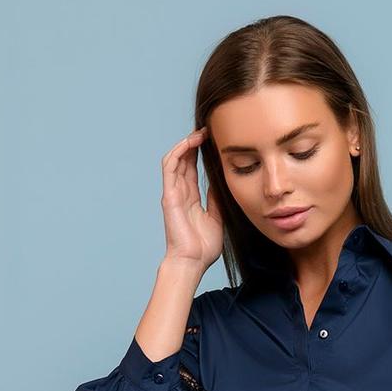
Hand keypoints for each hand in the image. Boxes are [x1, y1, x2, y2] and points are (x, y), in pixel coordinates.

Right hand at [160, 127, 222, 271]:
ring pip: (176, 159)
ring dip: (186, 143)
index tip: (213, 140)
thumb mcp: (217, 218)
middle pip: (184, 160)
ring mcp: (173, 193)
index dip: (200, 153)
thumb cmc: (203, 247)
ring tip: (201, 132)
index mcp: (190, 198)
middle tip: (209, 129)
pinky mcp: (169, 195)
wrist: (192, 262)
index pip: (192, 168)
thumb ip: (217, 199)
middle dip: (194, 143)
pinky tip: (190, 142)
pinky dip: (178, 152)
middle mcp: (180, 193)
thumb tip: (222, 182)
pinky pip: (170, 167)